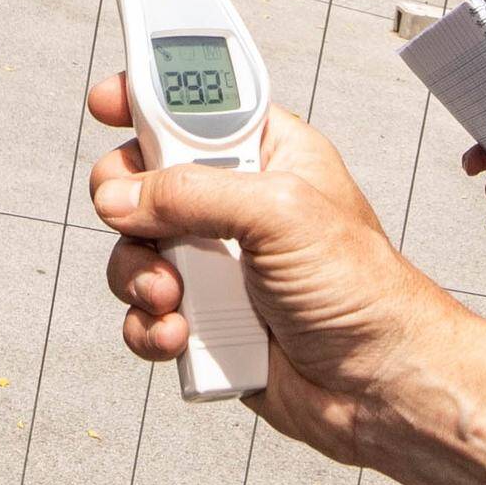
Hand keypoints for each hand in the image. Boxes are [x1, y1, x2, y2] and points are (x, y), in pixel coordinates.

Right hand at [82, 81, 468, 476]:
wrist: (379, 388)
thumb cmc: (364, 292)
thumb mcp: (280, 213)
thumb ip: (193, 192)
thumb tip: (122, 195)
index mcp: (267, 155)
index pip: (195, 105)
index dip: (148, 96)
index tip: (106, 102)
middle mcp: (235, 204)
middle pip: (143, 177)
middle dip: (128, 203)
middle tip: (136, 217)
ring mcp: (217, 264)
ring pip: (135, 250)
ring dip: (139, 276)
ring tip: (173, 297)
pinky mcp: (204, 319)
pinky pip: (144, 312)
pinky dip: (151, 326)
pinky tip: (181, 336)